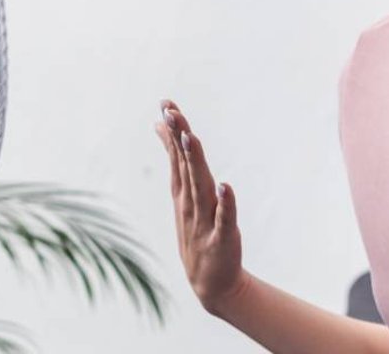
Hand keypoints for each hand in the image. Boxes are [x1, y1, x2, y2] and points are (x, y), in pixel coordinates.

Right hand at [154, 99, 248, 315]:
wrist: (210, 283)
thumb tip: (163, 128)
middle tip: (171, 113)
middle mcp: (190, 204)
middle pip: (185, 166)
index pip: (176, 157)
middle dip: (178, 139)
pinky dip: (224, 204)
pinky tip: (225, 186)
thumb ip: (176, 161)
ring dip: (195, 163)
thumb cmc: (197, 233)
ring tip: (190, 138)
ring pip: (200, 187)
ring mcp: (204, 221)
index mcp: (183, 193)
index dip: (172, 131)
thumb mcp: (183, 196)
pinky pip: (224, 219)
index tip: (166, 105)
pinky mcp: (222, 239)